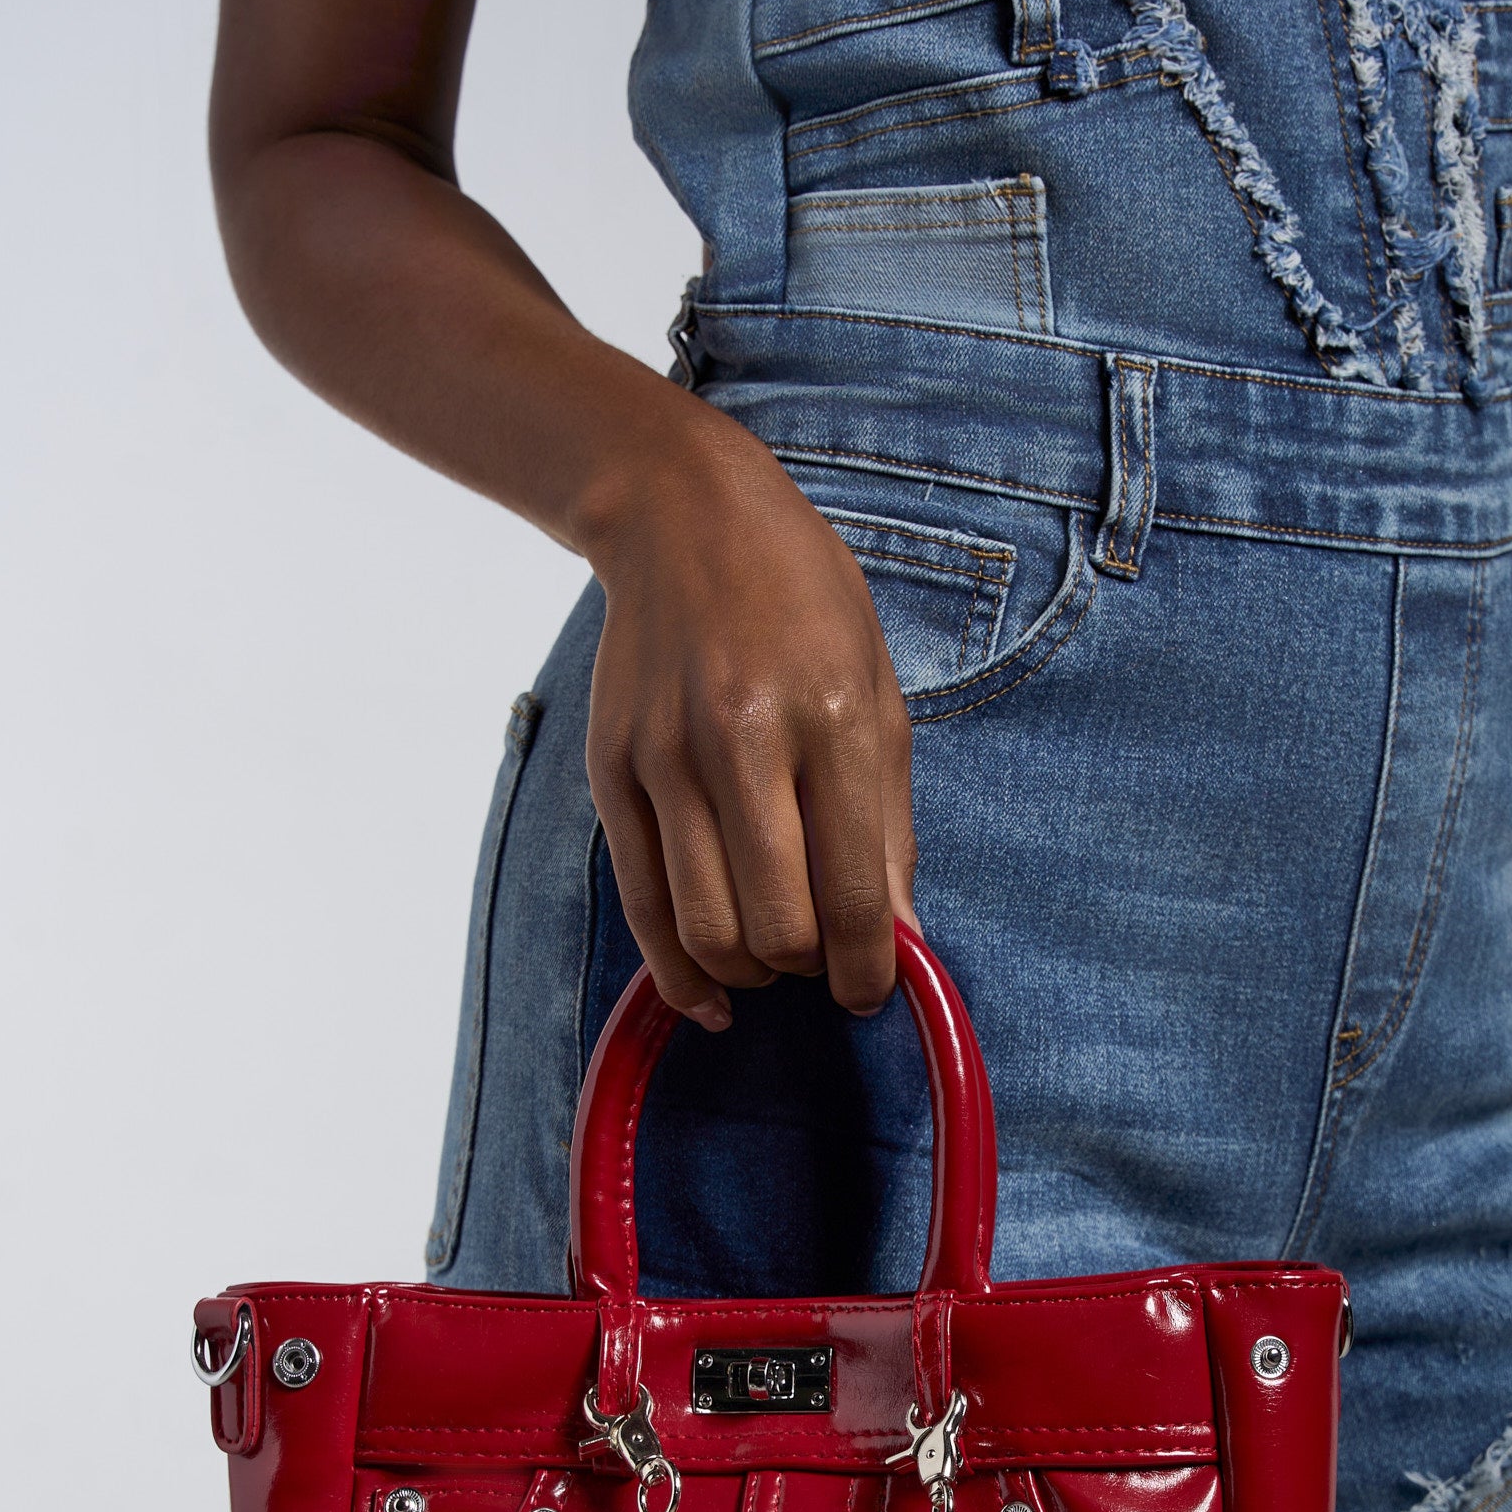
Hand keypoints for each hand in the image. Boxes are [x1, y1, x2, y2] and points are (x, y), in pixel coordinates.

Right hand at [582, 399, 915, 1028]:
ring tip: (773, 954)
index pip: (852, 894)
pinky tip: (709, 994)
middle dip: (809, 970)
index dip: (869, 970)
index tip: (874, 989)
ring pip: (706, 930)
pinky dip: (678, 971)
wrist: (684, 517)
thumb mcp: (879, 694)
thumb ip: (888, 825)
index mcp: (828, 720)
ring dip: (749, 970)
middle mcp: (741, 741)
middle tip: (824, 955)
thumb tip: (899, 938)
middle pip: (775, 929)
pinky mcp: (612, 774)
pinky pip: (642, 905)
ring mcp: (665, 760)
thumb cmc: (803, 603)